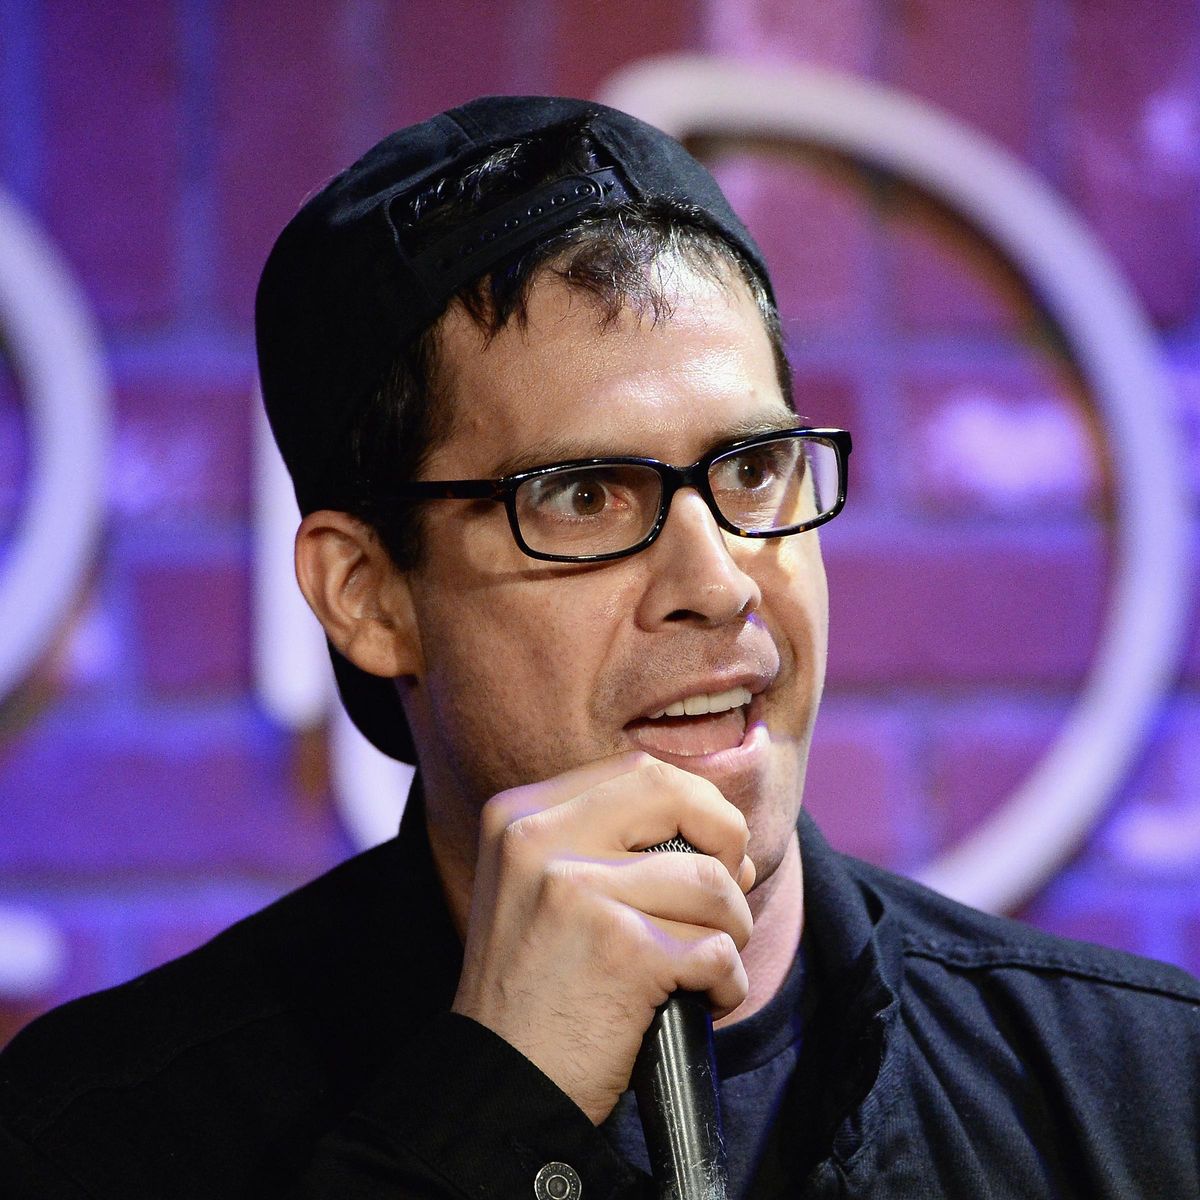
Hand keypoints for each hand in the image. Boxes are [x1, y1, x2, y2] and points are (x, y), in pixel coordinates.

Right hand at [451, 751, 754, 1124]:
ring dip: (731, 931)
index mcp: (521, 814)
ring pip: (711, 884)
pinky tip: (699, 1002)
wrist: (498, 1086)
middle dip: (726, 843)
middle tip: (724, 896)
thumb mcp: (542, 888)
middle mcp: (540, 838)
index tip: (707, 852)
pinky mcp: (620, 949)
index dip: (693, 806)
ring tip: (704, 966)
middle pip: (678, 796)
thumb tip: (725, 840)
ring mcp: (577, 890)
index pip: (639, 771)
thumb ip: (613, 844)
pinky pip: (716, 950)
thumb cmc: (536, 989)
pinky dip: (726, 984)